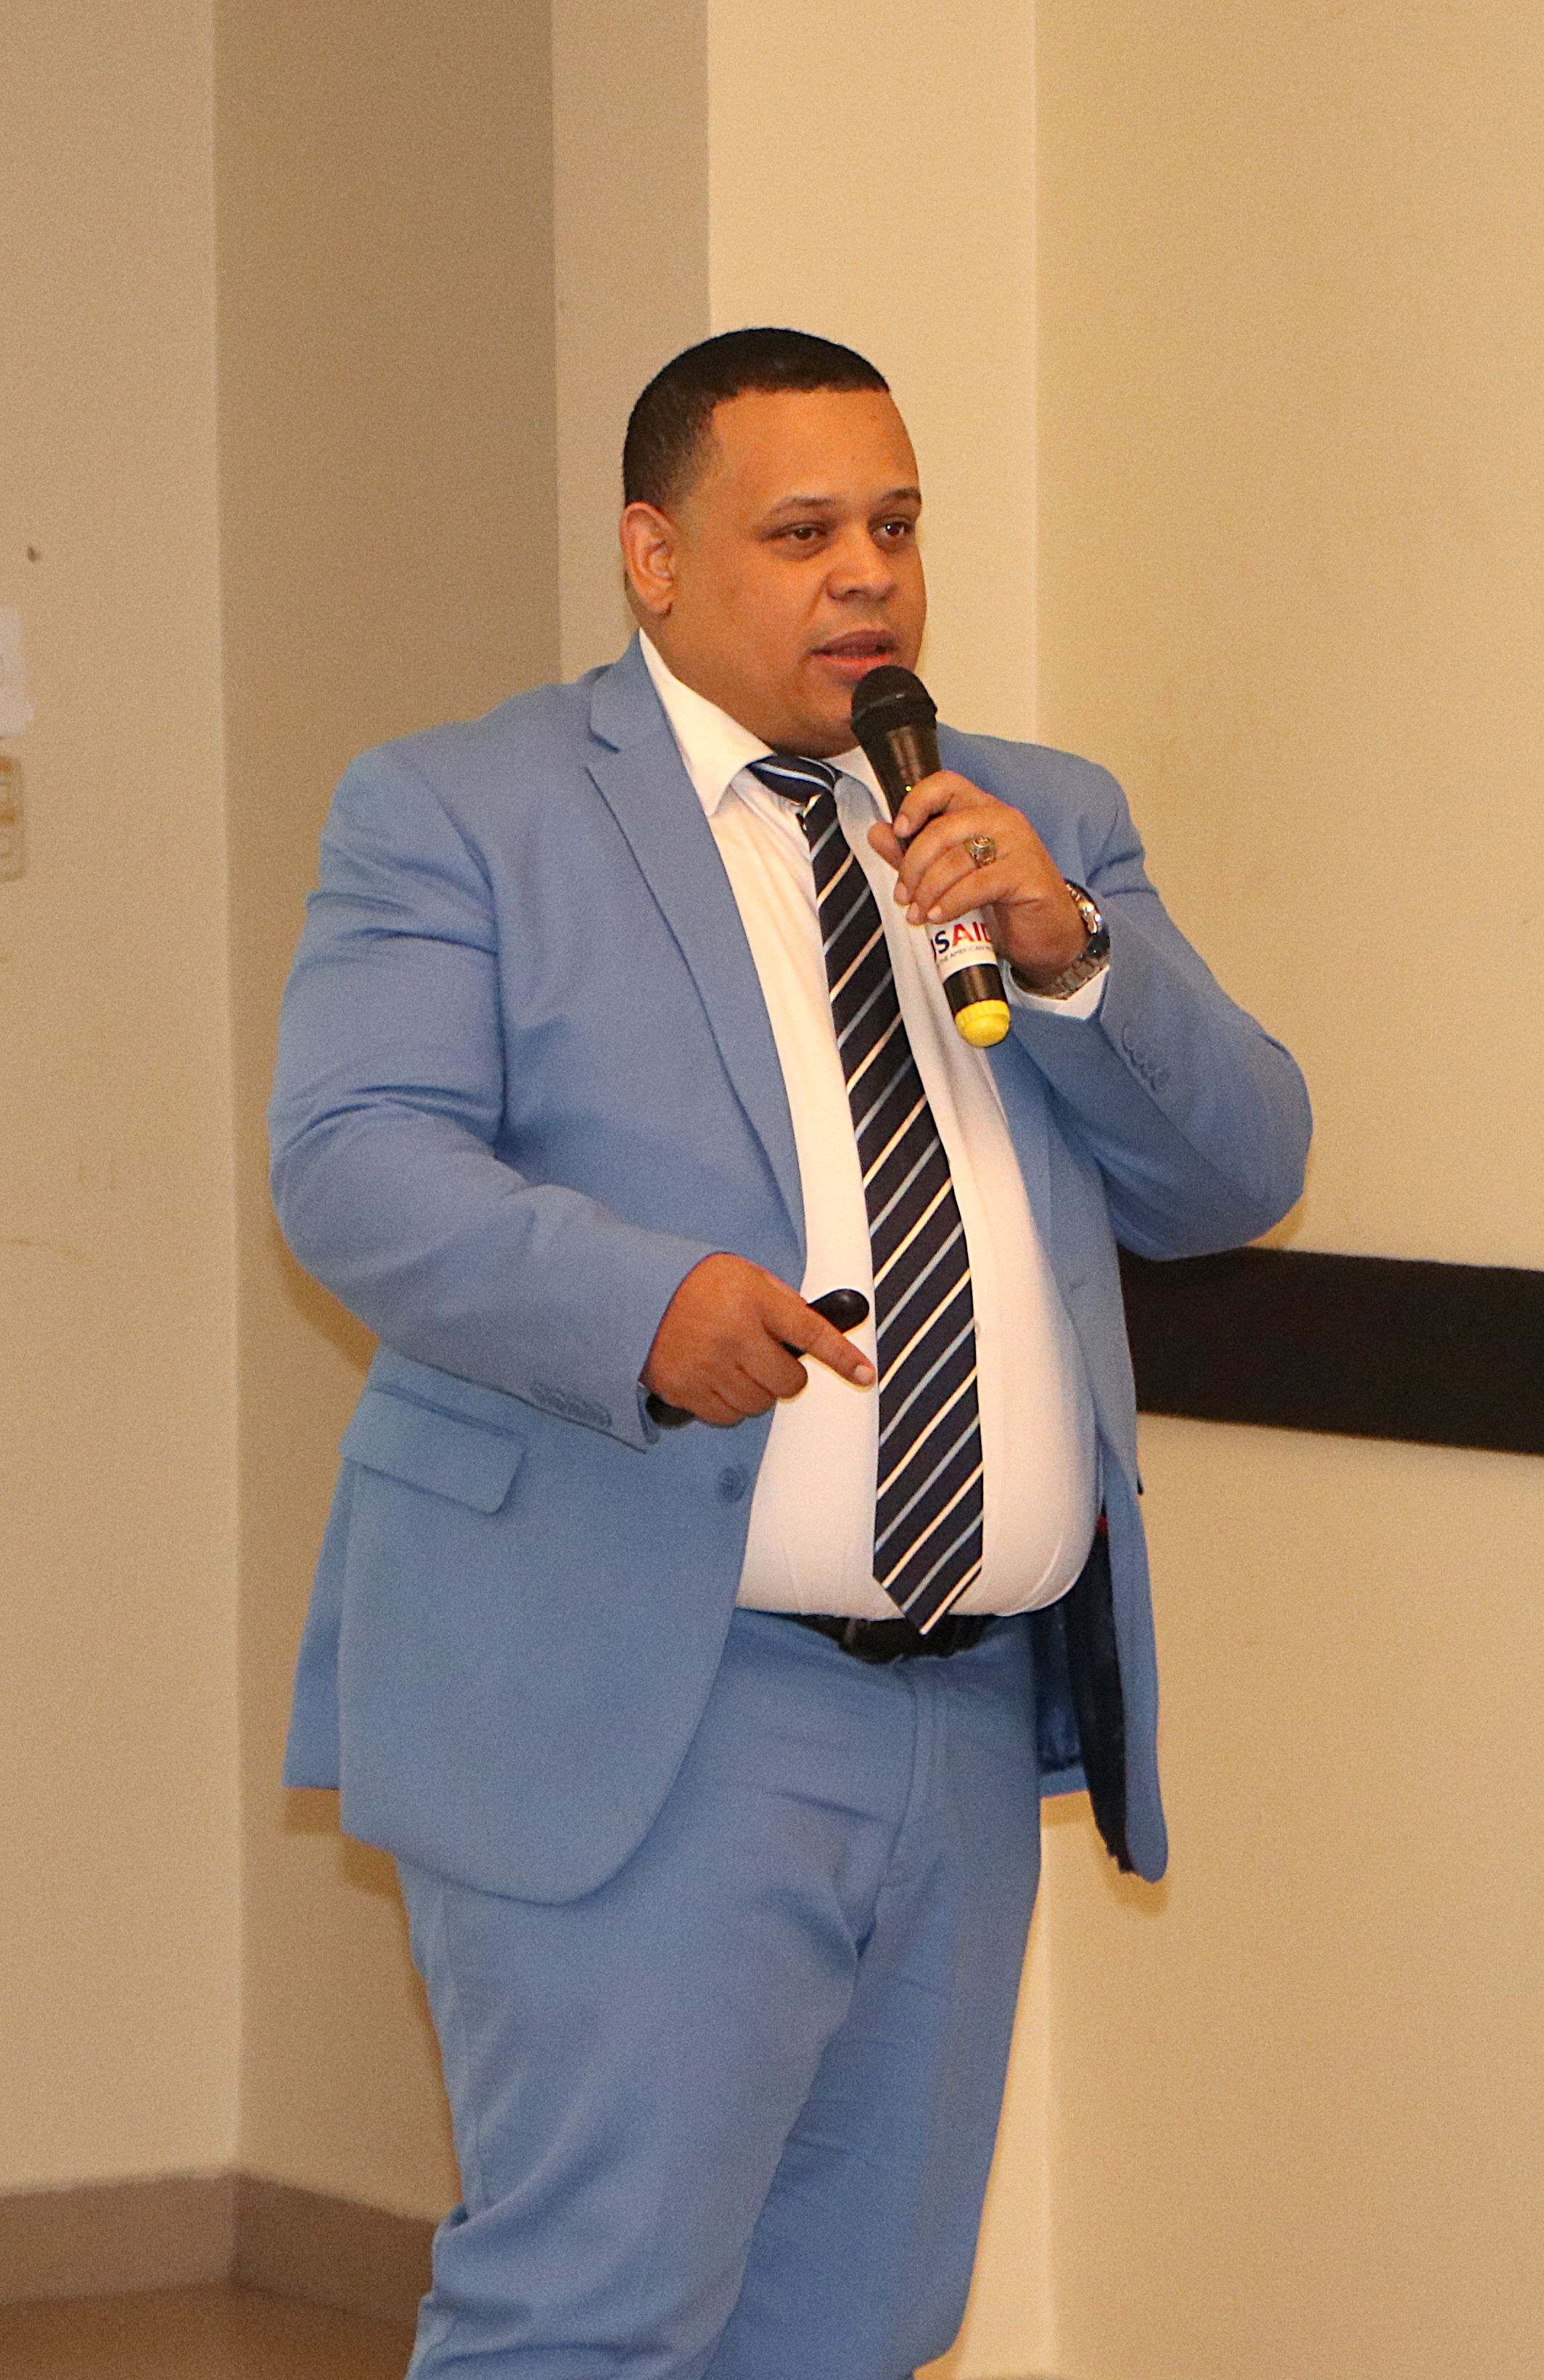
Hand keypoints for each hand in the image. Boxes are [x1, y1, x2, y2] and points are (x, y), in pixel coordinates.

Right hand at [642, 1254, 875, 1428]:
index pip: (811, 1333)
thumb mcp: (742, 1274)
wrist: (628, 1292)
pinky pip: (726, 1416)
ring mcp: (709, 1366)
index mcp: (754, 1299)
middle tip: (767, 1361)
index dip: (842, 1357)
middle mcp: (735, 1335)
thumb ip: (780, 1301)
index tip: (865, 1374)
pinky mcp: (684, 1390)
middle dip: (785, 1377)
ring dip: (756, 1392)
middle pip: (788, 1383)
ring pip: (759, 1404)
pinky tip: (714, 1380)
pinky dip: (728, 1405)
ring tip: (734, 1366)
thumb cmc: (690, 1282)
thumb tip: (815, 1331)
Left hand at [867, 771, 1086, 986]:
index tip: (899, 830)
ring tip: (919, 913)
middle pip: (942, 829)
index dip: (916, 802)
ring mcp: (1018, 845)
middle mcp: (1002, 820)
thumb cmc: (1002, 902)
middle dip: (913, 866)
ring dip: (928, 890)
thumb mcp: (952, 877)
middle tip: (904, 895)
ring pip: (956, 859)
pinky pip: (976, 885)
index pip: (945, 784)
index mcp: (982, 810)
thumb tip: (878, 833)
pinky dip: (950, 903)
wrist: (1047, 934)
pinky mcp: (1027, 874)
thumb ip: (915, 854)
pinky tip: (939, 917)